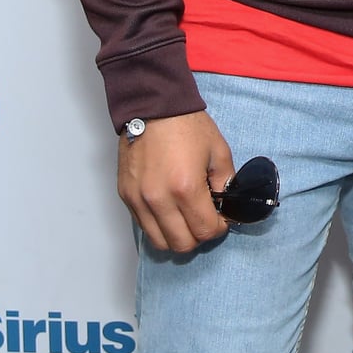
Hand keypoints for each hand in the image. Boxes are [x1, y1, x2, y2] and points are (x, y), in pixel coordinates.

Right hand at [118, 110, 235, 252]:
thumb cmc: (186, 126)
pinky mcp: (126, 196)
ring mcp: (138, 200)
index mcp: (185, 188)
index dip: (218, 228)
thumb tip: (227, 205)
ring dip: (177, 236)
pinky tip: (170, 208)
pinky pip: (143, 226)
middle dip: (199, 236)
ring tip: (187, 217)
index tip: (222, 219)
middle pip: (181, 244)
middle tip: (205, 219)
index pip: (204, 230)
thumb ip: (226, 182)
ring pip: (159, 241)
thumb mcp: (218, 151)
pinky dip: (159, 225)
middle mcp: (158, 199)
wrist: (153, 108)